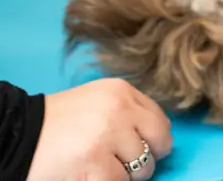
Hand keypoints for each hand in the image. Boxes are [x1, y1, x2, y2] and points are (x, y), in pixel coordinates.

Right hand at [27, 78, 172, 180]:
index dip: (155, 139)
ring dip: (123, 175)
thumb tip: (159, 136)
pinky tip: (88, 174)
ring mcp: (108, 135)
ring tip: (99, 166)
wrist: (22, 133)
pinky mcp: (95, 162)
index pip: (160, 119)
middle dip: (147, 158)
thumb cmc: (60, 121)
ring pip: (142, 169)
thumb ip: (128, 111)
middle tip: (126, 164)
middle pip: (159, 142)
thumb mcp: (98, 100)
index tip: (143, 148)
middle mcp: (119, 108)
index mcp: (121, 90)